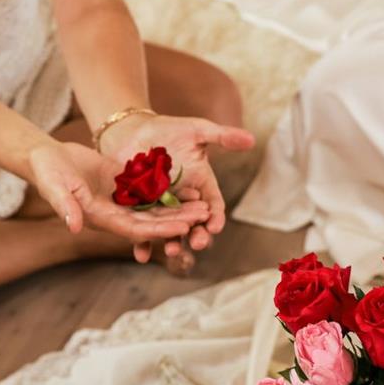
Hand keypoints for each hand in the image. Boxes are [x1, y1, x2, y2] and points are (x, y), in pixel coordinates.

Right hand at [28, 141, 208, 246]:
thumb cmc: (48, 173)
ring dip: (182, 209)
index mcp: (105, 220)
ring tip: (206, 206)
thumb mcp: (55, 187)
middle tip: (204, 217)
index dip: (161, 229)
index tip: (182, 227)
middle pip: (155, 222)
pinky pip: (155, 193)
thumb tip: (73, 226)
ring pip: (159, 209)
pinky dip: (173, 193)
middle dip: (180, 220)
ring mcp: (126, 203)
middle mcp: (120, 215)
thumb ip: (65, 206)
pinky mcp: (129, 188)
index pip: (138, 229)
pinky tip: (194, 190)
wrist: (49, 158)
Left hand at [101, 113, 253, 261]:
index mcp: (202, 188)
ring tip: (172, 251)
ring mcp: (163, 209)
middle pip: (194, 224)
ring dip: (172, 243)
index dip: (215, 217)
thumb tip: (252, 139)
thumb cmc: (168, 130)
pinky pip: (142, 230)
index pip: (213, 207)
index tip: (215, 226)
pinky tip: (141, 254)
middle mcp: (185, 203)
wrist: (131, 130)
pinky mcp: (140, 212)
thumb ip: (223, 137)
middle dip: (197, 235)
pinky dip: (142, 243)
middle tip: (198, 243)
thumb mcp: (197, 130)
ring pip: (171, 231)